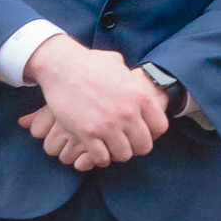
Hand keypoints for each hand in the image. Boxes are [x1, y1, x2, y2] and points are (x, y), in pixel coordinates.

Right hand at [17, 36, 169, 168]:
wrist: (60, 66)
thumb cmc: (88, 62)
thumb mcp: (118, 65)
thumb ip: (130, 78)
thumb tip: (134, 78)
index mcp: (138, 96)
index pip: (160, 127)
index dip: (152, 132)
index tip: (140, 132)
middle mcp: (127, 112)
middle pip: (143, 146)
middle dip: (134, 146)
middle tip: (122, 141)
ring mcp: (107, 124)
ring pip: (123, 155)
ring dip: (115, 152)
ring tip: (107, 145)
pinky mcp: (86, 133)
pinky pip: (101, 157)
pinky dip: (98, 157)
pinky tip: (94, 149)